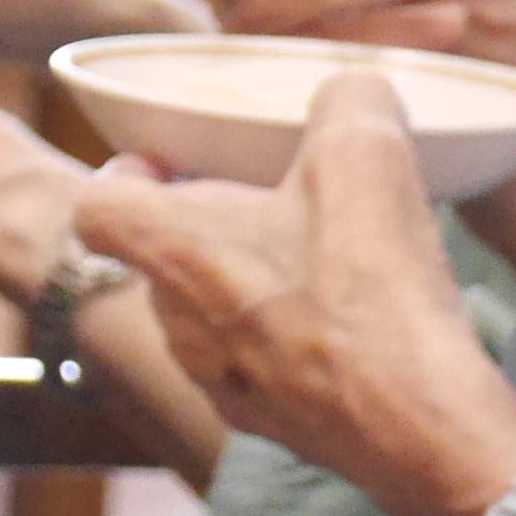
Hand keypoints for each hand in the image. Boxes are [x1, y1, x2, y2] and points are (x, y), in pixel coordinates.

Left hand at [68, 73, 515, 515]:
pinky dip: (288, 338)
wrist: (418, 428)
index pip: (96, 204)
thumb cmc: (370, 293)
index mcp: (173, 249)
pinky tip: (350, 324)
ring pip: (208, 314)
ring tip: (320, 259)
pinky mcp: (267, 424)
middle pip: (161, 256)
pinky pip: (257, 366)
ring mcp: (218, 382)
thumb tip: (352, 87)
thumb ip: (349, 99)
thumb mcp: (365, 156)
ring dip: (249, 282)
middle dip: (207, 222)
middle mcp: (176, 322)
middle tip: (270, 199)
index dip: (124, 172)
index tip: (167, 159)